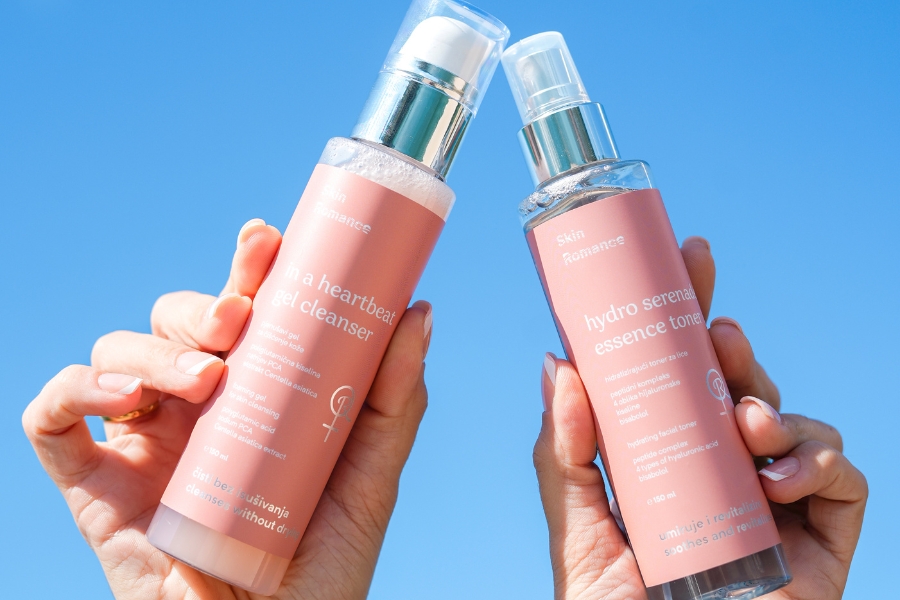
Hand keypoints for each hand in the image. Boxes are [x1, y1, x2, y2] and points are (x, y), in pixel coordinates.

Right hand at [23, 219, 432, 599]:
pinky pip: (52, 420)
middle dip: (201, 305)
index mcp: (254, 391)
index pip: (241, 309)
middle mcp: (195, 405)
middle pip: (176, 318)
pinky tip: (121, 398)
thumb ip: (392, 399)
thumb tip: (419, 311)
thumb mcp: (371, 475)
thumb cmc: (325, 561)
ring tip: (206, 381)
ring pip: (117, 349)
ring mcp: (144, 441)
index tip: (268, 239)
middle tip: (239, 320)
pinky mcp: (98, 486)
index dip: (247, 267)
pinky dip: (73, 391)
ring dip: (154, 349)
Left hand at [536, 236, 866, 599]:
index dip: (688, 313)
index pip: (681, 373)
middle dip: (733, 345)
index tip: (688, 254)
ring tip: (744, 423)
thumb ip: (565, 451)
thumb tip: (555, 363)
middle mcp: (722, 467)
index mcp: (669, 455)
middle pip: (738, 382)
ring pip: (790, 416)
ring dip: (771, 402)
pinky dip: (819, 457)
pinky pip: (841, 473)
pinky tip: (780, 473)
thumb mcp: (578, 528)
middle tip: (716, 328)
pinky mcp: (823, 535)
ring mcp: (775, 499)